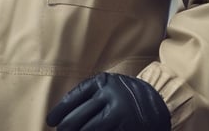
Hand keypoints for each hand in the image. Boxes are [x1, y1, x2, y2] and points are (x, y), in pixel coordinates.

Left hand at [46, 72, 170, 129]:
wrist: (157, 99)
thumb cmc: (123, 92)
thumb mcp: (106, 84)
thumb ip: (87, 93)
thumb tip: (62, 113)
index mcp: (102, 83)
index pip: (74, 98)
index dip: (60, 111)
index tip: (51, 121)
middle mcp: (111, 97)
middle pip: (80, 117)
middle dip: (67, 127)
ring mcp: (120, 115)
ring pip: (91, 129)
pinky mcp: (128, 128)